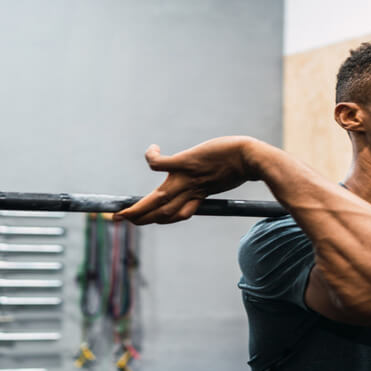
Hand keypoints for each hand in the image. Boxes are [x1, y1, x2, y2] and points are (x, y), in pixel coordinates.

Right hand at [115, 136, 259, 223]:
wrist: (250, 158)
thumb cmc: (240, 167)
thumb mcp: (222, 182)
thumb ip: (209, 186)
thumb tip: (205, 186)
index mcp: (198, 197)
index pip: (173, 214)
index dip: (156, 219)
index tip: (141, 221)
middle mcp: (190, 192)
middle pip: (161, 213)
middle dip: (139, 219)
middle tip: (119, 220)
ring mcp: (186, 178)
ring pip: (157, 199)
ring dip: (138, 208)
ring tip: (122, 211)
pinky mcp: (186, 162)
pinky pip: (160, 164)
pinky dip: (151, 158)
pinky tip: (152, 149)